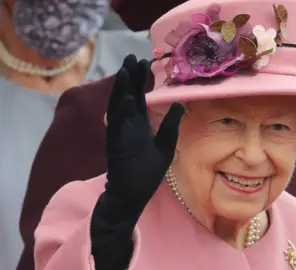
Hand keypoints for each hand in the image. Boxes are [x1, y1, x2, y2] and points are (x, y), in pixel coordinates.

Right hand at [105, 54, 184, 204]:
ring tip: (127, 70)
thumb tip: (180, 104)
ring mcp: (119, 135)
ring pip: (118, 107)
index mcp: (139, 125)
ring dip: (122, 89)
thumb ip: (170, 126)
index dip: (141, 81)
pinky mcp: (115, 146)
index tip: (144, 63)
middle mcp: (127, 126)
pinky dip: (121, 112)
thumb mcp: (165, 146)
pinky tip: (126, 98)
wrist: (132, 196)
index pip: (139, 98)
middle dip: (129, 78)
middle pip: (127, 96)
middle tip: (132, 57)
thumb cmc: (146, 173)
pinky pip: (117, 127)